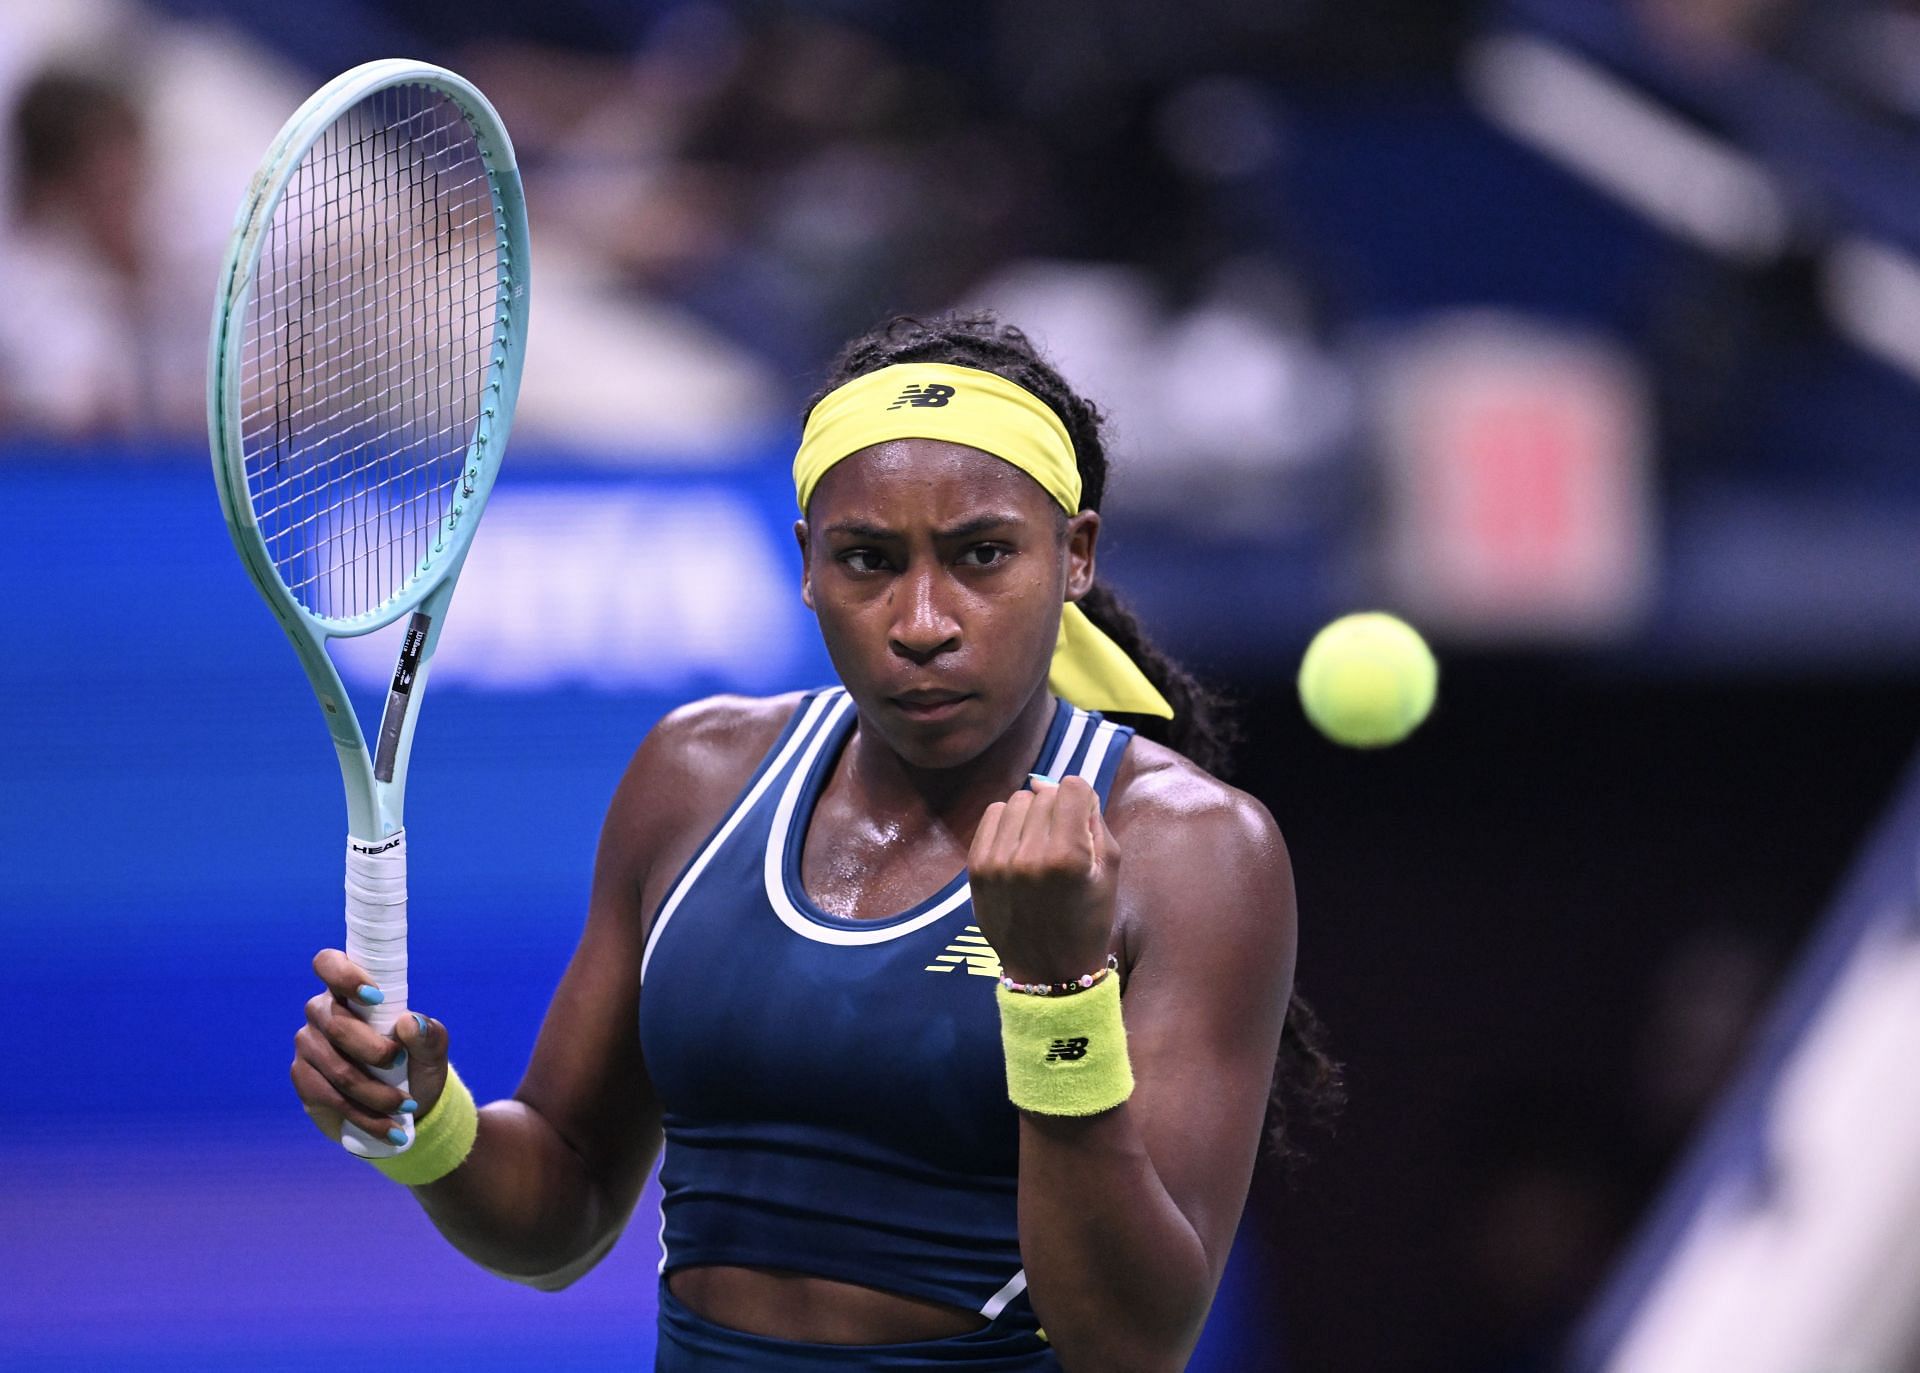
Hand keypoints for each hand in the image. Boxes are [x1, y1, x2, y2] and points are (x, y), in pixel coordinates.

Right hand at [291, 948, 449, 1143]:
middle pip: (336, 1024)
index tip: (375, 996)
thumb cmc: (417, 1062)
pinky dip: (365, 1116)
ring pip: (336, 1069)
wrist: (407, 1105)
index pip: (327, 964)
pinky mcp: (304, 1080)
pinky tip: (390, 1129)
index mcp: (350, 991)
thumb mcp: (433, 1049)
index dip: (344, 975)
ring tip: (407, 1106)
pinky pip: (330, 1098)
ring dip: (375, 1092)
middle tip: (399, 1063)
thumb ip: (428, 1034)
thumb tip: (408, 1022)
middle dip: (373, 1050)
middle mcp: (322, 1012)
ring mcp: (309, 1046)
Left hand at [968, 775, 1119, 984]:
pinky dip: (1007, 823)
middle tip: (1062, 841)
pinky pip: (992, 815)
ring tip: (1039, 845)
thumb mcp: (1109, 870)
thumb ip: (1092, 818)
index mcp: (1068, 856)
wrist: (1049, 970)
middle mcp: (1030, 855)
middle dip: (1058, 809)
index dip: (1082, 799)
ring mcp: (998, 861)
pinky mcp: (976, 867)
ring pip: (1017, 801)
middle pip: (1045, 793)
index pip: (1072, 787)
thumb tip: (1057, 783)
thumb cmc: (1088, 919)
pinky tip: (1018, 847)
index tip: (1082, 820)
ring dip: (1031, 815)